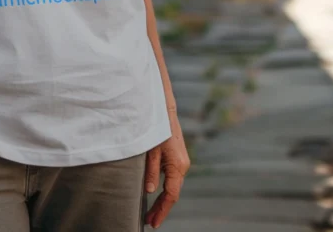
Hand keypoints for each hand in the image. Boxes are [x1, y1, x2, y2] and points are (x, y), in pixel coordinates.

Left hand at [144, 109, 189, 227]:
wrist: (165, 111)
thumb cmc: (157, 128)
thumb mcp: (151, 151)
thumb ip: (151, 172)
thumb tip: (150, 191)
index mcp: (177, 166)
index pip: (171, 195)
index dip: (162, 210)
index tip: (153, 222)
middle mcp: (183, 166)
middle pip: (173, 193)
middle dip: (162, 208)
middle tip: (150, 221)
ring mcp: (182, 162)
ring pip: (174, 186)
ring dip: (163, 200)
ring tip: (151, 212)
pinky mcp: (179, 158)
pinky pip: (173, 178)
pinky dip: (165, 189)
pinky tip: (156, 194)